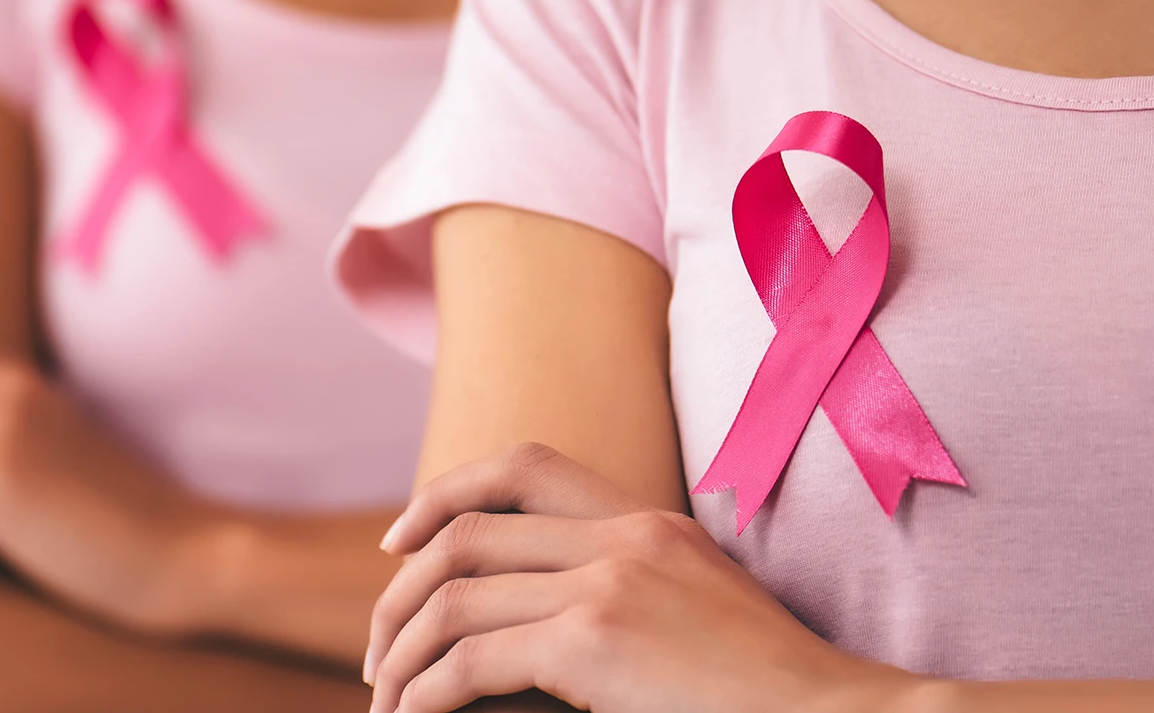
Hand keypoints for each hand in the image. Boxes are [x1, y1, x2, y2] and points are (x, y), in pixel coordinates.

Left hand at [364, 443, 920, 712]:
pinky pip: (468, 664)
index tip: (400, 544)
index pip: (523, 465)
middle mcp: (624, 536)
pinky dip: (424, 696)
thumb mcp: (698, 622)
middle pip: (465, 532)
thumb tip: (526, 635)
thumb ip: (621, 604)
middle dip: (400, 592)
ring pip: (452, 599)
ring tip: (387, 701)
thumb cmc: (774, 696)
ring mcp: (609, 583)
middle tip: (379, 653)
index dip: (444, 495)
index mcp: (651, 522)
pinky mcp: (596, 642)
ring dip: (402, 654)